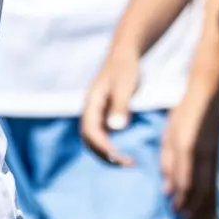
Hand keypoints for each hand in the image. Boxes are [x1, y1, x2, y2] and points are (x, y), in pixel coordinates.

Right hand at [80, 49, 140, 165]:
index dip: (102, 146)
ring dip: (108, 154)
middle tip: (126, 164)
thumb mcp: (125, 85)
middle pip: (90, 139)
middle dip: (105, 155)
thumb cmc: (125, 67)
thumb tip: (116, 129)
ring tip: (128, 163)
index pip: (90, 130)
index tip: (117, 156)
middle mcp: (90, 111)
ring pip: (95, 140)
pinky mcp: (104, 115)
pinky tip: (126, 153)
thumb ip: (120, 106)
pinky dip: (112, 148)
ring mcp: (96, 114)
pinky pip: (103, 136)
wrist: (125, 55)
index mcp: (91, 103)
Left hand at [160, 80, 218, 218]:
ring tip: (192, 210)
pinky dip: (207, 188)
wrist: (207, 93)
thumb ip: (167, 160)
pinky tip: (201, 193)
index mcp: (185, 147)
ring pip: (208, 183)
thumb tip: (166, 187)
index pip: (184, 182)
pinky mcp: (218, 150)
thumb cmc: (183, 111)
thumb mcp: (169, 134)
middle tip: (184, 216)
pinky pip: (212, 175)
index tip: (173, 210)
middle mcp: (201, 153)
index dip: (179, 199)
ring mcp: (213, 152)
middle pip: (198, 187)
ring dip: (199, 200)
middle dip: (190, 204)